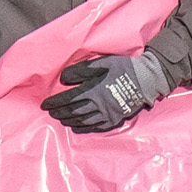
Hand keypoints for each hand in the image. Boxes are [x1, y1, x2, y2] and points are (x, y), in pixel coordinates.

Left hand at [44, 48, 173, 134]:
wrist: (146, 80)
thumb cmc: (123, 68)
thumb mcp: (101, 63)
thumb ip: (81, 71)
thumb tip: (63, 79)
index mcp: (93, 90)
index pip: (68, 99)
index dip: (55, 102)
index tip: (45, 105)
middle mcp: (98, 105)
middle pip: (74, 112)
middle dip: (60, 113)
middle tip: (50, 113)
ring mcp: (107, 114)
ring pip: (83, 121)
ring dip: (69, 121)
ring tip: (61, 119)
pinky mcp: (115, 119)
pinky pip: (96, 127)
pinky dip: (83, 128)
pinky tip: (76, 127)